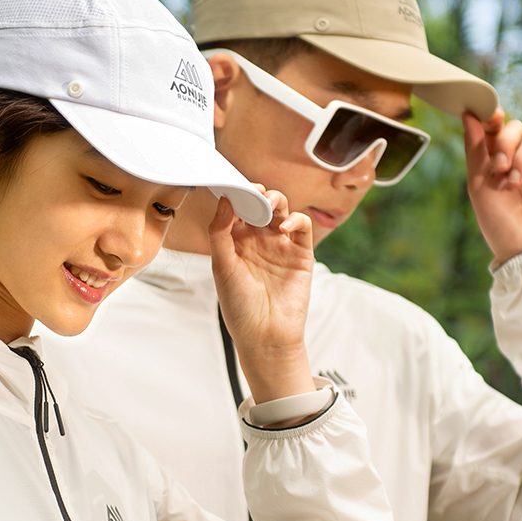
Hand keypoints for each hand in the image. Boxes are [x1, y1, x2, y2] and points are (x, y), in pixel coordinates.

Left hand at [208, 189, 314, 402]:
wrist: (264, 336)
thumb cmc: (239, 307)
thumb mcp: (221, 267)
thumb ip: (219, 232)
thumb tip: (224, 200)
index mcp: (235, 242)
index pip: (236, 209)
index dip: (233, 195)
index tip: (227, 184)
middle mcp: (258, 240)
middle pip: (259, 204)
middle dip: (254, 193)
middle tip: (250, 190)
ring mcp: (280, 245)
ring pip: (281, 210)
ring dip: (275, 200)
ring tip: (267, 203)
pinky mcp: (300, 254)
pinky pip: (301, 227)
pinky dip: (295, 220)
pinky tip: (283, 228)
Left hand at [463, 109, 521, 265]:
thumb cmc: (500, 222)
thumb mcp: (478, 183)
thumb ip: (475, 149)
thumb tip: (468, 116)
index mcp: (495, 162)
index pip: (496, 129)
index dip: (492, 118)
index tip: (489, 117)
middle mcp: (519, 160)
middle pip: (515, 128)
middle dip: (505, 143)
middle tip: (499, 168)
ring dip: (521, 158)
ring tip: (516, 184)